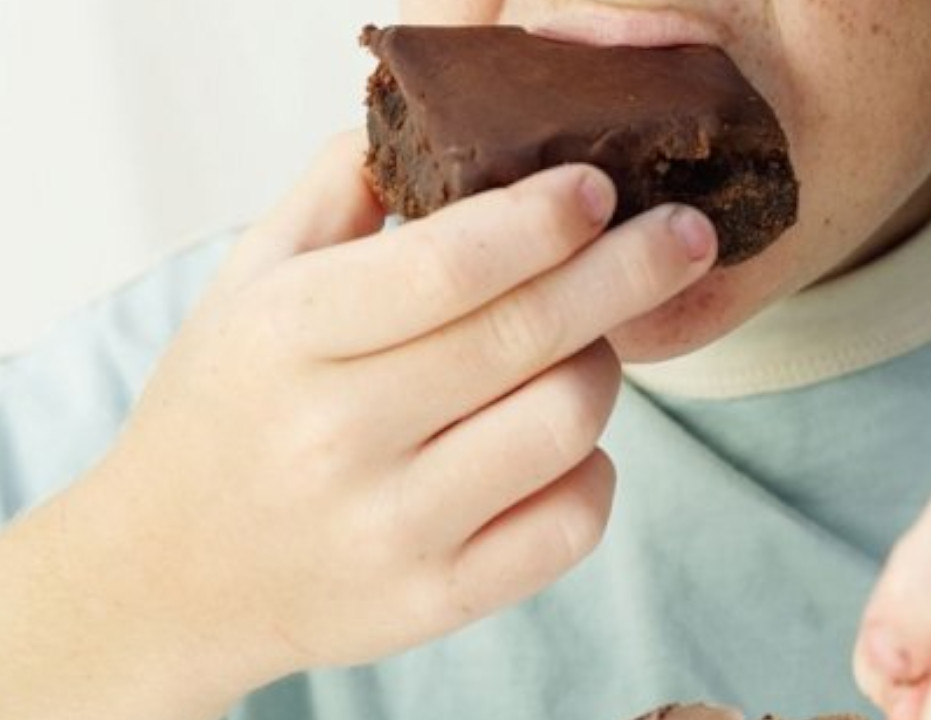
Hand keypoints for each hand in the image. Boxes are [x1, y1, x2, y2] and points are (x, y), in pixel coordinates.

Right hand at [1, 131, 715, 717]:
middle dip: (629, 270)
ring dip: (602, 368)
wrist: (170, 574)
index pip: (448, 265)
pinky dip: (593, 469)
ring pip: (565, 425)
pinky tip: (563, 441)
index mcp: (290, 337)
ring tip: (585, 347)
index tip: (597, 189)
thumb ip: (336, 194)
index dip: (543, 218)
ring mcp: (391, 531)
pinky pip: (571, 524)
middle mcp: (338, 437)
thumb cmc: (224, 411)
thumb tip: (437, 126)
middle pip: (527, 337)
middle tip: (684, 235)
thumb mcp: (247, 284)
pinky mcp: (434, 602)